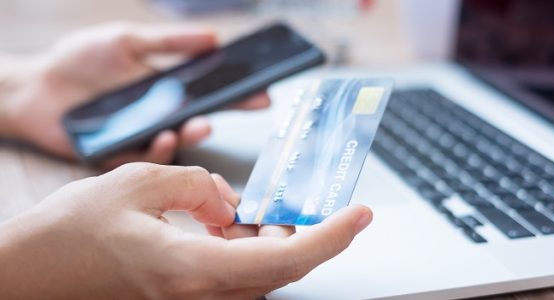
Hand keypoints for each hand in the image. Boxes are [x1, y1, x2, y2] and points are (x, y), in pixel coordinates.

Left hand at [0, 23, 269, 168]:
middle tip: (236, 111)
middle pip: (199, 120)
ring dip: (193, 135)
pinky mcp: (121, 155)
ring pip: (178, 143)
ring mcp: (142, 137)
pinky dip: (160, 148)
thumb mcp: (127, 41)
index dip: (238, 95)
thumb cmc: (80, 60)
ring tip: (199, 123)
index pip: (210, 94)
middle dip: (222, 117)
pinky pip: (147, 158)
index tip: (263, 95)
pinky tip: (163, 135)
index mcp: (167, 90)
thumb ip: (169, 43)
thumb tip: (213, 38)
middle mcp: (160, 116)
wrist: (36, 86)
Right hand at [0, 163, 371, 298]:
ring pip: (261, 276)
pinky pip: (235, 277)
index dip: (330, 237)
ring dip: (277, 242)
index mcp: (189, 268)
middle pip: (281, 270)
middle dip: (309, 236)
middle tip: (320, 206)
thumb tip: (228, 200)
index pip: (284, 258)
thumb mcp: (136, 182)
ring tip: (269, 211)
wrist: (32, 272)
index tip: (359, 216)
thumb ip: (196, 184)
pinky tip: (236, 226)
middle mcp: (197, 294)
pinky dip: (249, 250)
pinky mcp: (184, 297)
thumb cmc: (70, 233)